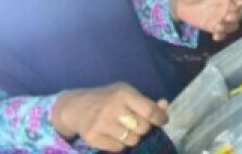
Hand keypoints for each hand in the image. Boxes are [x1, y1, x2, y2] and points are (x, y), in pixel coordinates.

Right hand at [51, 83, 167, 151]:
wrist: (77, 107)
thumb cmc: (108, 99)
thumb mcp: (127, 93)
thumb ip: (147, 102)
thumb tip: (164, 106)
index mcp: (124, 94)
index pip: (150, 111)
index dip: (160, 118)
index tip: (162, 121)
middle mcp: (112, 108)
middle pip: (143, 128)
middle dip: (143, 128)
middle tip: (135, 123)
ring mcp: (101, 124)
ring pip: (132, 140)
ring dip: (131, 137)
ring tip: (123, 128)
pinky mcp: (92, 138)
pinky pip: (118, 148)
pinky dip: (119, 144)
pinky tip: (112, 134)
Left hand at [171, 0, 241, 40]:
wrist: (179, 1)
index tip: (239, 3)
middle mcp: (228, 5)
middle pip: (241, 12)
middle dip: (237, 16)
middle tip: (227, 17)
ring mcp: (222, 17)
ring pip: (234, 24)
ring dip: (229, 27)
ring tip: (217, 27)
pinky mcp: (214, 26)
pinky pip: (223, 33)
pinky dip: (221, 36)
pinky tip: (214, 36)